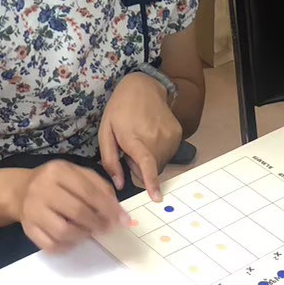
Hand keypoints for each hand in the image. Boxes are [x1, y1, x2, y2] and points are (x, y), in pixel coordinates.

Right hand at [13, 160, 127, 252]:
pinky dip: (66, 246)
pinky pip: (50, 245)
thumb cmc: (56, 182)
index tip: (123, 220)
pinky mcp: (28, 229)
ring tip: (89, 232)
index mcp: (58, 171)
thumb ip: (99, 187)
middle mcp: (42, 188)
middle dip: (98, 223)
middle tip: (108, 229)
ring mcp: (32, 210)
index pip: (88, 191)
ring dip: (82, 235)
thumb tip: (118, 211)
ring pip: (63, 231)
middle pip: (77, 211)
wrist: (20, 190)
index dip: (109, 208)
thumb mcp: (77, 173)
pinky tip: (74, 239)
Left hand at [99, 72, 181, 200]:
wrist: (143, 86)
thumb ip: (110, 160)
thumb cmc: (120, 109)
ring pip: (159, 164)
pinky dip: (158, 152)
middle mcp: (155, 138)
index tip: (157, 198)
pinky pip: (167, 155)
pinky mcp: (178, 135)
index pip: (145, 163)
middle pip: (149, 170)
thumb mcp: (105, 131)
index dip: (151, 182)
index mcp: (134, 138)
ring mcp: (169, 136)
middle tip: (130, 148)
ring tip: (141, 139)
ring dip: (149, 159)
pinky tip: (151, 135)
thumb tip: (119, 184)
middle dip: (138, 166)